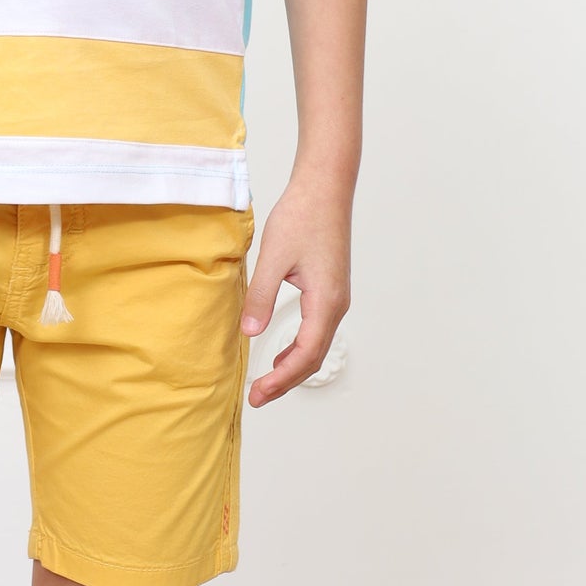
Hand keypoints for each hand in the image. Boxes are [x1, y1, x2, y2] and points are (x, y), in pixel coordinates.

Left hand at [238, 177, 350, 406]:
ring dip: (293, 368)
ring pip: (317, 346)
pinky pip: (317, 330)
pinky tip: (281, 353)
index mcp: (325, 302)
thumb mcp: (274, 258)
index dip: (281, 380)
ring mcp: (336, 298)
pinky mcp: (330, 289)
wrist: (325, 187)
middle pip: (314, 358)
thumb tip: (249, 333)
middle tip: (257, 398)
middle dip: (286, 381)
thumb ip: (261, 297)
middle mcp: (336, 305)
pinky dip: (299, 349)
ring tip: (267, 382)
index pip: (305, 355)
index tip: (257, 394)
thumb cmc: (302, 216)